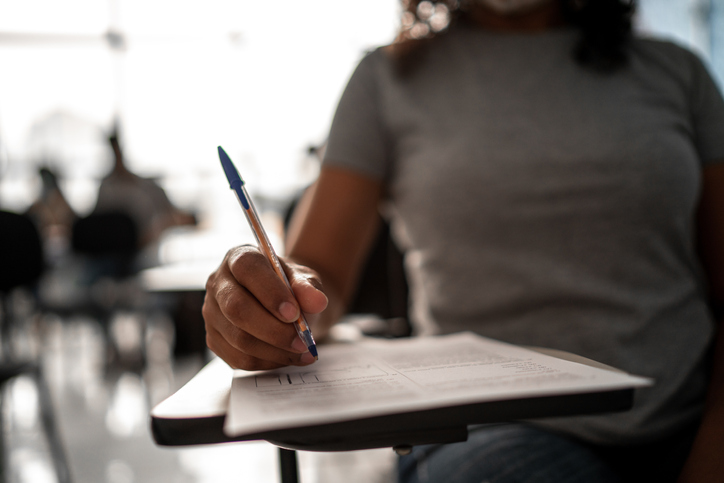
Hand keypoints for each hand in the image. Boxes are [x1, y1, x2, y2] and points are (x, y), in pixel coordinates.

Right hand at [203, 245, 327, 369]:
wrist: (285, 303)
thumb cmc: (291, 287)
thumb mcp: (305, 280)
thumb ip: (309, 288)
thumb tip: (317, 302)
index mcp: (239, 257)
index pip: (248, 269)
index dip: (270, 292)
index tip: (294, 314)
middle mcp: (218, 283)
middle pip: (236, 308)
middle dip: (273, 330)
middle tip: (302, 341)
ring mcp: (212, 313)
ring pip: (238, 338)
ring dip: (275, 350)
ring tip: (303, 351)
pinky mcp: (214, 339)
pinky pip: (239, 358)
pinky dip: (268, 362)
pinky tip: (288, 357)